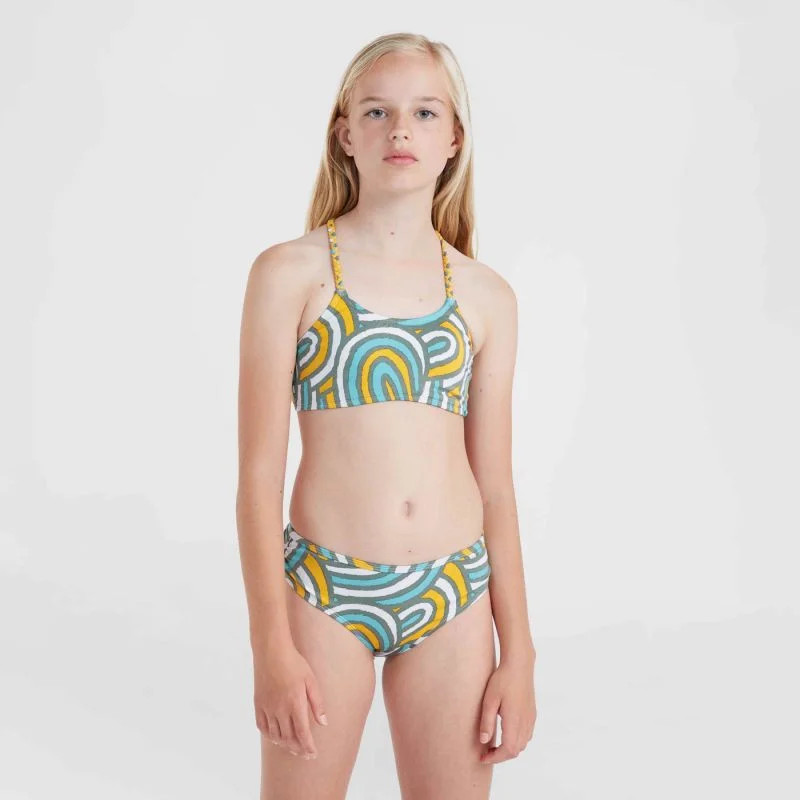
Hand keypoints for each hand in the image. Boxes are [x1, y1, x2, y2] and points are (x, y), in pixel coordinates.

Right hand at [253, 644, 327, 759]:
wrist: (271, 651)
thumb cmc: (294, 663)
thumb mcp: (311, 680)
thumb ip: (317, 703)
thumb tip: (323, 723)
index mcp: (295, 703)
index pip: (302, 733)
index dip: (308, 746)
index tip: (313, 754)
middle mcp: (280, 709)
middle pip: (288, 738)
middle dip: (297, 749)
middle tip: (305, 754)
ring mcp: (267, 707)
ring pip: (275, 736)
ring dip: (285, 745)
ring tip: (293, 747)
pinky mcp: (258, 704)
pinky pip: (262, 727)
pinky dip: (270, 736)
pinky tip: (276, 737)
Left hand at [478, 655, 536, 763]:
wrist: (519, 665)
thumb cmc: (502, 680)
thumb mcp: (489, 700)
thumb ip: (487, 722)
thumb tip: (484, 741)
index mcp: (515, 721)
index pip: (508, 750)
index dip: (495, 758)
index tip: (482, 757)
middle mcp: (525, 722)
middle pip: (516, 750)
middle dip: (501, 755)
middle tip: (486, 752)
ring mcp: (531, 718)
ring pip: (523, 743)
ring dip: (509, 748)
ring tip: (494, 744)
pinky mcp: (532, 713)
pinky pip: (527, 734)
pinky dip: (517, 740)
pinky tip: (506, 733)